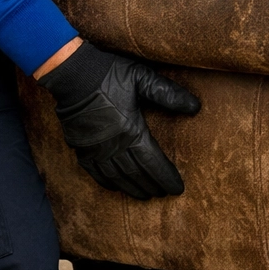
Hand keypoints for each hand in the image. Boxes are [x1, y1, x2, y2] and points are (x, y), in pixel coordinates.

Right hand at [37, 42, 200, 199]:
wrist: (72, 74)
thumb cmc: (110, 74)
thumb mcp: (144, 78)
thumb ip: (169, 94)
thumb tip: (196, 107)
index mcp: (131, 130)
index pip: (153, 162)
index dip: (166, 176)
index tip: (177, 188)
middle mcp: (113, 145)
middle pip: (137, 173)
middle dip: (152, 185)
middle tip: (164, 193)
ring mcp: (95, 149)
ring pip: (117, 177)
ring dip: (132, 188)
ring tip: (145, 195)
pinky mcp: (81, 148)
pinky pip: (95, 173)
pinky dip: (107, 182)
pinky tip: (116, 187)